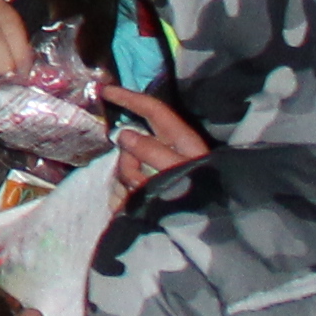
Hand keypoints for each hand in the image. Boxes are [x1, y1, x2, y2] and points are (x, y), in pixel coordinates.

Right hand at [103, 83, 211, 197]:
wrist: (212, 225)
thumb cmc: (202, 194)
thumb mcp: (179, 171)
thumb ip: (151, 152)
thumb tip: (123, 135)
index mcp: (179, 138)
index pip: (151, 109)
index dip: (128, 96)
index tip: (103, 90)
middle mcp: (166, 149)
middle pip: (132, 142)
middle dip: (128, 162)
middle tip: (138, 183)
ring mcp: (157, 168)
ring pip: (127, 164)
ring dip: (130, 182)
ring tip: (144, 200)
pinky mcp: (150, 187)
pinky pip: (128, 183)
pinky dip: (129, 194)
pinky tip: (137, 205)